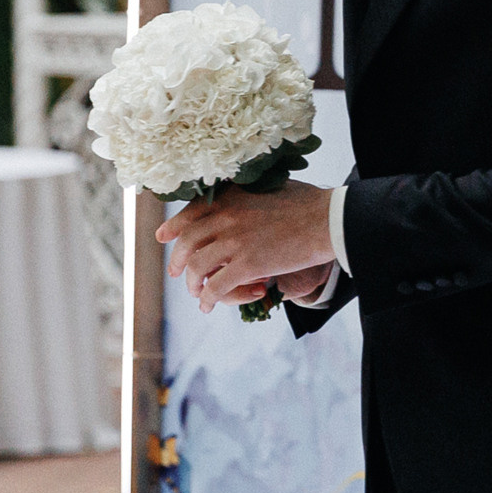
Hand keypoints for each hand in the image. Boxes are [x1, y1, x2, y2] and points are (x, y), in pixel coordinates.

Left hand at [155, 180, 334, 311]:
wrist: (328, 219)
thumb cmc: (308, 203)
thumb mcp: (270, 186)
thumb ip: (247, 197)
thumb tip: (240, 204)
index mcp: (230, 197)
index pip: (189, 212)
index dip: (173, 228)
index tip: (162, 237)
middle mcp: (226, 216)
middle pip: (187, 242)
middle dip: (177, 261)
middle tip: (177, 273)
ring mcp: (234, 241)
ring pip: (196, 267)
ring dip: (192, 284)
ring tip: (197, 293)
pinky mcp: (248, 265)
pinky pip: (216, 286)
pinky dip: (207, 299)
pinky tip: (207, 306)